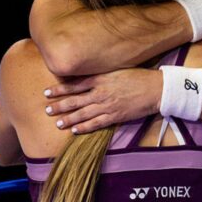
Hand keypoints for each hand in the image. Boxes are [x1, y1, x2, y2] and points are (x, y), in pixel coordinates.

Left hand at [43, 68, 162, 133]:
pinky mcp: (115, 116)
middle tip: (46, 110)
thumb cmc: (138, 76)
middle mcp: (101, 92)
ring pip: (83, 114)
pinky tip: (74, 131)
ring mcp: (107, 105)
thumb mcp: (117, 69)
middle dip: (59, 106)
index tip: (47, 93)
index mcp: (101, 78)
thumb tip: (86, 76)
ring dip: (69, 119)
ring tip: (57, 123)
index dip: (59, 89)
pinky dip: (85, 127)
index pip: (74, 84)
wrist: (155, 89)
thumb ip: (101, 74)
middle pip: (75, 100)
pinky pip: (96, 123)